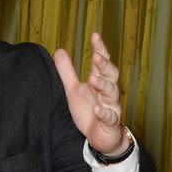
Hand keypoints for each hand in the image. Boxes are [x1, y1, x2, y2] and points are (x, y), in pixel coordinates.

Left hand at [53, 32, 129, 154]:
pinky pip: (110, 117)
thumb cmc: (89, 110)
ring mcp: (112, 107)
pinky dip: (104, 112)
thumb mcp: (74, 89)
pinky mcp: (111, 123)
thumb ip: (67, 72)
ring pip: (112, 94)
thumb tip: (59, 50)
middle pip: (111, 75)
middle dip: (104, 66)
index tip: (95, 35)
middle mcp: (108, 92)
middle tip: (96, 56)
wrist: (101, 136)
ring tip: (93, 79)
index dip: (100, 49)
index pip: (102, 63)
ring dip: (103, 86)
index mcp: (100, 82)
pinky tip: (97, 108)